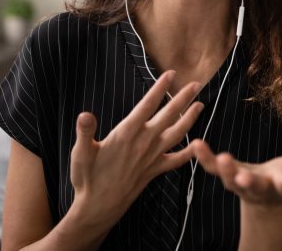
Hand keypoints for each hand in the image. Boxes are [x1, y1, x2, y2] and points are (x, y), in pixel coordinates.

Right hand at [68, 70, 203, 229]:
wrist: (98, 208)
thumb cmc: (87, 178)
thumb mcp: (80, 153)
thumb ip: (85, 132)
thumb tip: (85, 114)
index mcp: (126, 134)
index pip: (148, 105)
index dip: (160, 88)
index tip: (171, 73)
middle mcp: (143, 143)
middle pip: (168, 116)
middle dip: (183, 99)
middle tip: (197, 84)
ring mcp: (151, 158)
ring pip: (177, 135)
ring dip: (190, 119)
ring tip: (201, 106)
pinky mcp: (154, 171)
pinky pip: (176, 160)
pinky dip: (188, 152)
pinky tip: (197, 145)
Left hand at [191, 140, 281, 205]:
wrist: (271, 196)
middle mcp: (262, 189)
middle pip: (257, 188)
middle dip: (252, 183)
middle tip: (245, 179)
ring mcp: (243, 183)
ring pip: (232, 180)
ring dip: (226, 170)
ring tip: (221, 158)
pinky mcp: (229, 175)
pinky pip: (213, 168)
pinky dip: (204, 158)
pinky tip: (196, 143)